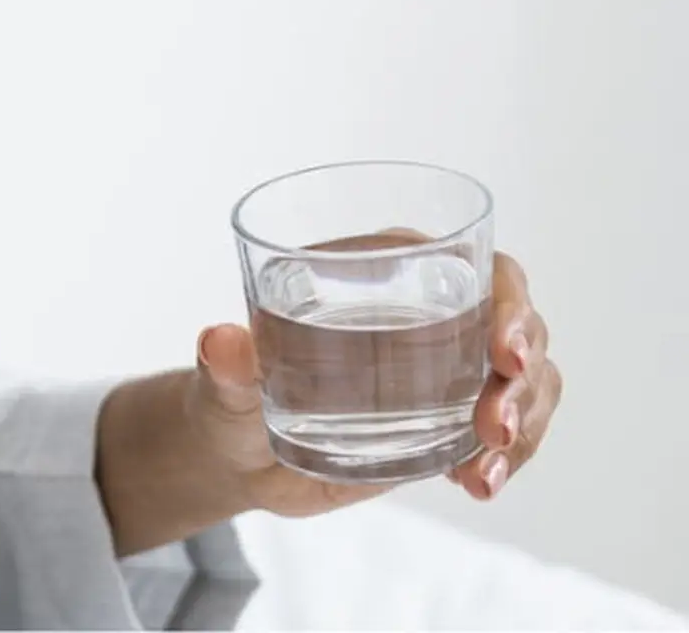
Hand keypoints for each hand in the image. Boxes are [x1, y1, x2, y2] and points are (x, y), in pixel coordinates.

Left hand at [188, 251, 561, 517]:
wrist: (237, 458)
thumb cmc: (230, 397)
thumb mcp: (225, 383)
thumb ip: (227, 364)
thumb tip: (219, 342)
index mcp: (381, 272)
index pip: (475, 266)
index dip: (508, 301)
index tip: (504, 352)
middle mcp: (425, 311)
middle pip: (519, 325)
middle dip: (524, 378)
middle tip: (494, 429)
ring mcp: (446, 368)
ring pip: (529, 381)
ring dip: (526, 426)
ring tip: (483, 474)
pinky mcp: (448, 419)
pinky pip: (513, 430)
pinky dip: (510, 460)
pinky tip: (477, 484)